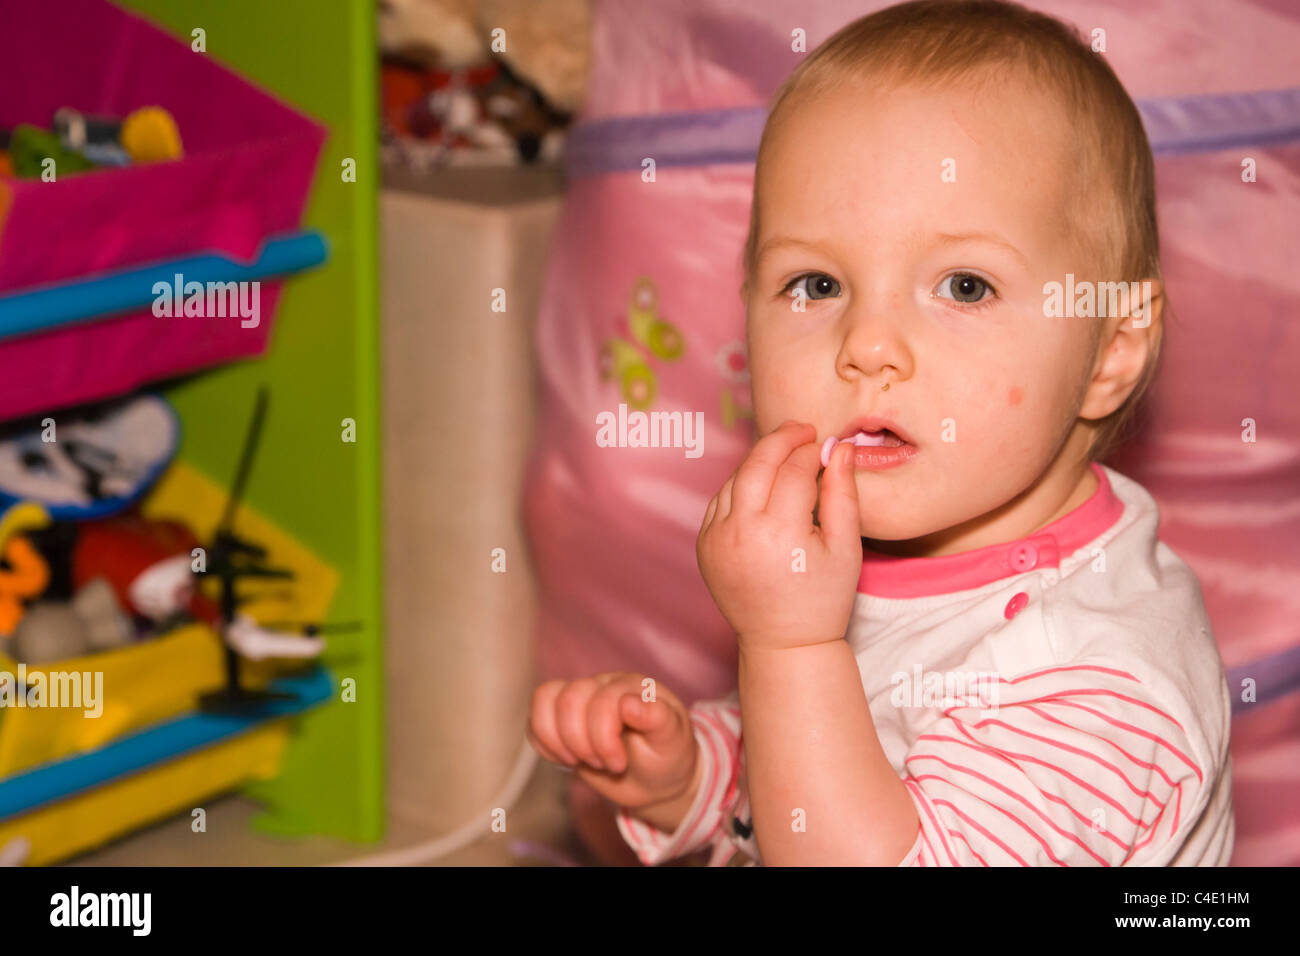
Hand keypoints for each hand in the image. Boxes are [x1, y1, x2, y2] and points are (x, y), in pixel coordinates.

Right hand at [527, 672, 699, 811]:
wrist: (657, 778)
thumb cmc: (667, 755)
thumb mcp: (672, 741)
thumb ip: (658, 718)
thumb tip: (629, 703)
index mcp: (631, 687)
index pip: (602, 699)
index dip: (603, 737)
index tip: (619, 764)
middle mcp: (602, 686)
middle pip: (570, 700)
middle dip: (582, 743)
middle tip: (604, 764)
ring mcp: (580, 699)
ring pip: (544, 698)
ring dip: (558, 740)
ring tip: (580, 761)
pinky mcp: (561, 719)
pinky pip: (534, 718)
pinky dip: (544, 743)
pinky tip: (567, 760)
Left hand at [696, 420, 862, 650]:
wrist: (783, 643)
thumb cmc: (822, 599)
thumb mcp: (845, 548)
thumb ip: (842, 494)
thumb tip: (839, 448)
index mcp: (778, 533)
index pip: (794, 470)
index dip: (812, 451)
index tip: (826, 445)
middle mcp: (740, 532)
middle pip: (757, 464)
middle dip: (781, 440)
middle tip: (801, 430)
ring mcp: (716, 539)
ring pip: (735, 478)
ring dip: (758, 460)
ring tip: (784, 452)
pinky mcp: (704, 546)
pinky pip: (721, 501)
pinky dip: (740, 485)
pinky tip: (761, 482)